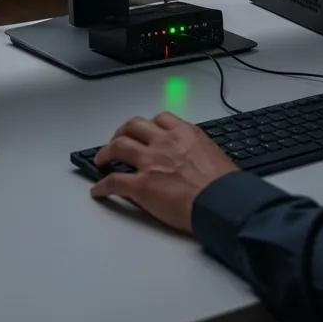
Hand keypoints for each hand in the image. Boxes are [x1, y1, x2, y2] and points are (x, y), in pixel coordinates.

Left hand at [90, 111, 238, 232]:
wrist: (221, 202)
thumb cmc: (224, 184)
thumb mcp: (214, 153)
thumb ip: (198, 150)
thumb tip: (196, 157)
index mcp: (184, 133)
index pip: (160, 119)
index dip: (149, 125)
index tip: (145, 131)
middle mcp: (164, 142)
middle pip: (134, 126)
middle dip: (122, 131)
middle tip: (118, 139)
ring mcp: (150, 162)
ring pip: (119, 146)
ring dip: (106, 151)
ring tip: (101, 158)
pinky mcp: (141, 186)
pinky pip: (114, 182)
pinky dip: (103, 186)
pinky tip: (98, 190)